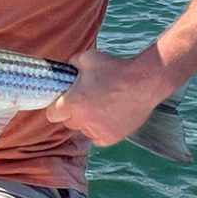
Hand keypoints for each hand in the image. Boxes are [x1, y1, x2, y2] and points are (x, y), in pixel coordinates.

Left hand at [45, 50, 166, 145]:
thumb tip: (66, 69)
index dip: (55, 107)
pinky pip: (97, 137)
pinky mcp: (112, 138)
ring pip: (83, 130)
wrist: (144, 82)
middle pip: (68, 122)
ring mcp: (98, 131)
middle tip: (83, 101)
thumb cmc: (114, 69)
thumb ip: (70, 65)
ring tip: (98, 106)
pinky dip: (98, 129)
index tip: (62, 102)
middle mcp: (84, 121)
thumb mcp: (85, 59)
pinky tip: (106, 116)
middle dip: (72, 113)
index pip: (52, 114)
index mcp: (74, 104)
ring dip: (86, 121)